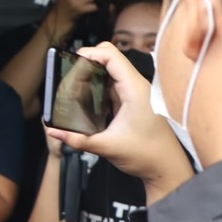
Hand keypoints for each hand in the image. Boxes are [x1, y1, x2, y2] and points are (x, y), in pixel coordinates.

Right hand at [45, 42, 194, 194]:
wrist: (166, 169)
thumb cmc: (148, 155)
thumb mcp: (106, 147)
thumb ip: (77, 139)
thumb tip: (55, 132)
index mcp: (135, 90)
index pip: (111, 56)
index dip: (90, 53)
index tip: (72, 59)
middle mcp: (138, 87)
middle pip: (111, 58)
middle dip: (89, 60)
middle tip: (70, 71)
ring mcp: (136, 94)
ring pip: (112, 71)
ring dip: (93, 73)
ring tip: (75, 84)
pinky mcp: (133, 102)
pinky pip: (113, 84)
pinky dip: (98, 85)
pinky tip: (87, 97)